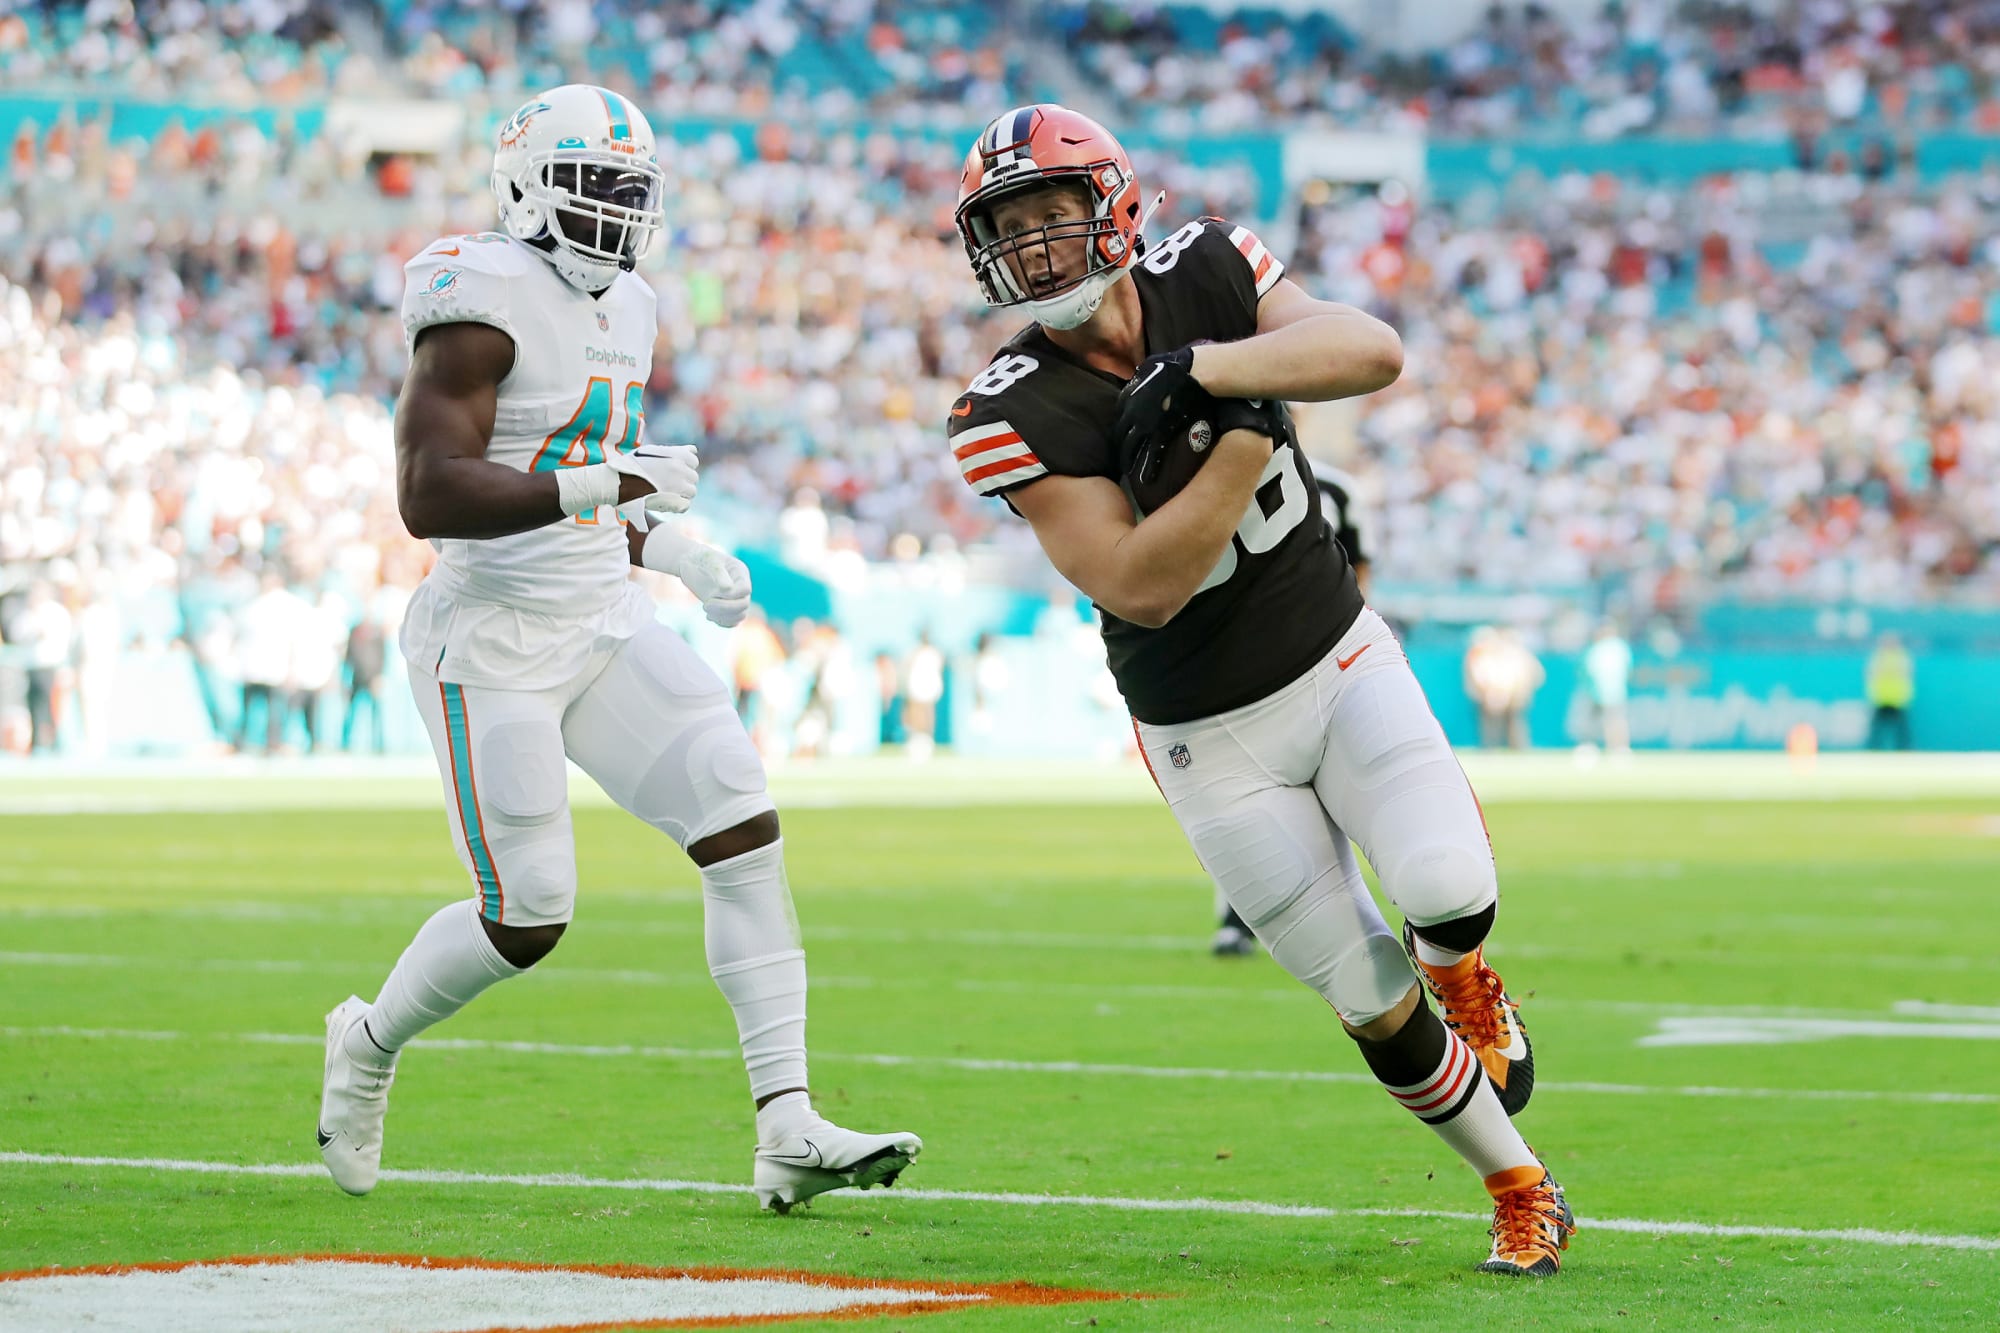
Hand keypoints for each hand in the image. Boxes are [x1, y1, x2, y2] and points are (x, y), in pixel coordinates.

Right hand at [606, 443, 697, 513]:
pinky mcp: (674, 501)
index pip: (693, 461)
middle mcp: (680, 468)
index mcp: (676, 455)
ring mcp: (678, 485)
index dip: (684, 467)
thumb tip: (693, 450)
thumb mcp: (652, 451)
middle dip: (683, 481)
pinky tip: (666, 503)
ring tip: (665, 494)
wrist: (616, 481)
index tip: (673, 471)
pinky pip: (686, 505)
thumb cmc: (631, 466)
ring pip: (691, 491)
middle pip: (693, 477)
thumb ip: (674, 451)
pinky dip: (678, 506)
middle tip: (666, 484)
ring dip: (681, 493)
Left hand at [640, 527, 751, 626]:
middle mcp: (740, 586)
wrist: (690, 563)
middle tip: (705, 606)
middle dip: (725, 608)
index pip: (745, 590)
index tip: (714, 593)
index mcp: (740, 572)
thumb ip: (719, 574)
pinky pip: (732, 621)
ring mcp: (734, 597)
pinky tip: (709, 616)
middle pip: (743, 605)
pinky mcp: (726, 606)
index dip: (732, 595)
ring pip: (740, 615)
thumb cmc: (699, 559)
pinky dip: (722, 622)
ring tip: (706, 611)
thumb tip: (728, 589)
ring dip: (724, 617)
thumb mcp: (709, 562)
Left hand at [1113, 345, 1200, 480]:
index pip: (1118, 418)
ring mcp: (1146, 423)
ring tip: (1126, 472)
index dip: (1118, 429)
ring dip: (1127, 460)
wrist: (1193, 371)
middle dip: (1118, 448)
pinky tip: (1146, 480)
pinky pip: (1153, 453)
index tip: (1119, 438)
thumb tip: (1138, 374)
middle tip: (1118, 459)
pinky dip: (1149, 467)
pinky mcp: (1162, 432)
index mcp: (1129, 395)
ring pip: (1131, 446)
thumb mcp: (1151, 364)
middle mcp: (1132, 411)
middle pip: (1120, 435)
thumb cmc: (1176, 365)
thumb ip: (1142, 374)